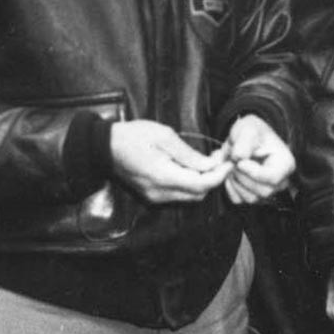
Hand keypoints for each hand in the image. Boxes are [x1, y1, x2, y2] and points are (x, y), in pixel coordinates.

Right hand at [110, 120, 232, 203]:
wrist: (105, 147)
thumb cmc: (134, 136)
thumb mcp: (164, 137)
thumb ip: (189, 154)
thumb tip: (211, 164)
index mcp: (163, 176)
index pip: (201, 184)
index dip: (219, 175)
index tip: (229, 161)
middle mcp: (160, 192)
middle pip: (198, 194)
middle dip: (213, 178)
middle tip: (220, 158)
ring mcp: (155, 197)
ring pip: (190, 197)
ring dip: (203, 182)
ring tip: (208, 160)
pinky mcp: (152, 196)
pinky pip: (179, 195)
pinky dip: (190, 184)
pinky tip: (191, 167)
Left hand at [221, 114, 294, 203]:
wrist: (244, 139)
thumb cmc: (252, 132)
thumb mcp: (248, 128)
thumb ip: (244, 141)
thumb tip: (239, 158)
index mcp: (285, 163)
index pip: (272, 177)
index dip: (253, 172)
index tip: (240, 161)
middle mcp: (280, 181)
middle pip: (262, 190)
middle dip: (242, 176)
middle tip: (232, 160)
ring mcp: (267, 191)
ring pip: (250, 198)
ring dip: (235, 181)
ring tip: (232, 164)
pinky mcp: (253, 196)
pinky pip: (239, 199)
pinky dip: (230, 186)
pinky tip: (231, 172)